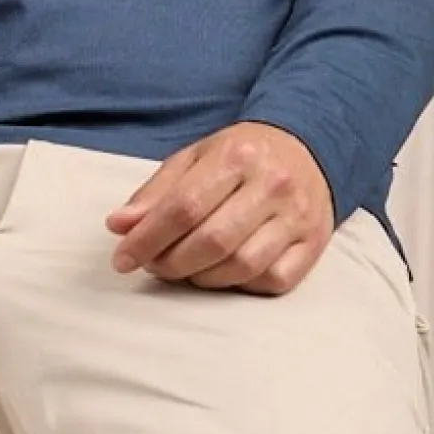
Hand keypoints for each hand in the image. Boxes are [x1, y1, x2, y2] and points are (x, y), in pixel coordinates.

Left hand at [104, 121, 332, 293]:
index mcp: (237, 155)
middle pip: (212, 241)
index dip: (146, 239)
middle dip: (171, 263)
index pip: (183, 207)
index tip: (122, 259)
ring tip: (186, 268)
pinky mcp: (313, 244)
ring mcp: (297, 216)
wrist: (308, 147)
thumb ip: (155, 193)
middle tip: (154, 265)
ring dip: (203, 278)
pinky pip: (273, 281)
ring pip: (243, 267)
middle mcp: (273, 184)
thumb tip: (119, 226)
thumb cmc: (241, 157)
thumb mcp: (194, 158)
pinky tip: (224, 272)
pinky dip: (241, 285)